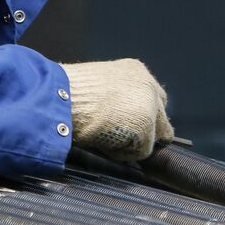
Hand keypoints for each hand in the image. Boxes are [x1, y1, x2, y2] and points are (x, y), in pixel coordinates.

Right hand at [60, 59, 174, 160]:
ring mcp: (149, 105)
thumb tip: (119, 116)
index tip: (130, 126)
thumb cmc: (67, 92)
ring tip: (106, 138)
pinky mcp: (146, 125)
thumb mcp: (97, 86)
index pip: (153, 97)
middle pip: (161, 118)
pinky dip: (124, 153)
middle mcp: (148, 85)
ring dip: (133, 143)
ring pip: (152, 136)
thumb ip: (116, 97)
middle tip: (124, 140)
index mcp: (135, 71)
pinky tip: (105, 143)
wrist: (62, 96)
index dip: (143, 114)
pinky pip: (141, 151)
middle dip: (148, 132)